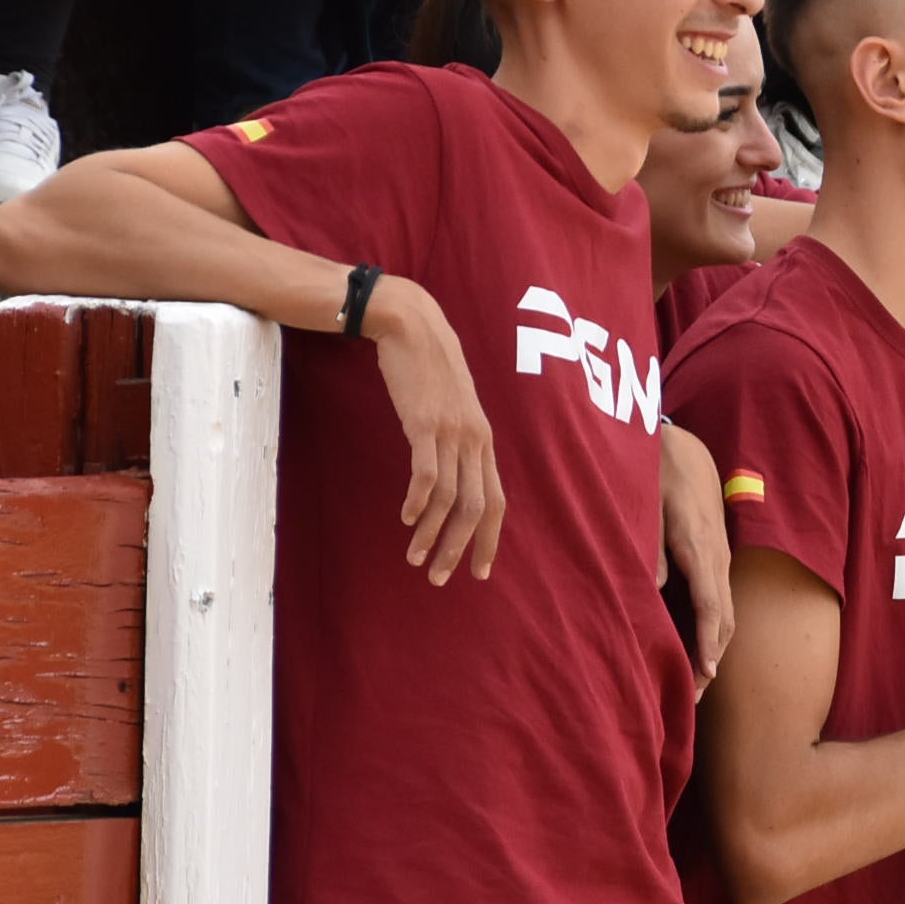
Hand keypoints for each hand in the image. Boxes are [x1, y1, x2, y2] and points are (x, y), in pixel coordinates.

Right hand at [364, 277, 505, 583]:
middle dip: (460, 550)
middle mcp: (475, 441)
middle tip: (439, 577)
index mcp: (484, 441)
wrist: (413, 326)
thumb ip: (456, 441)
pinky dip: (419, 501)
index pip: (497, 503)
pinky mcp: (426, 423)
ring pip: (451, 498)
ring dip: (432, 534)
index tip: (479, 572)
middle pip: (477, 509)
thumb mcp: (453, 408)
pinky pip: (427, 472)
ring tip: (415, 557)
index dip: (490, 540)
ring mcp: (453, 432)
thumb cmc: (430, 370)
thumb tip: (451, 475)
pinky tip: (407, 518)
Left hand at [658, 423, 734, 682]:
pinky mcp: (715, 557)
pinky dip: (713, 630)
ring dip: (714, 649)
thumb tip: (652, 590)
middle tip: (693, 697)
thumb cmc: (657, 475)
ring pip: (726, 613)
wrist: (683, 449)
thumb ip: (649, 548)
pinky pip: (721, 601)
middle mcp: (717, 558)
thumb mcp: (646, 505)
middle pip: (724, 619)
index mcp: (699, 549)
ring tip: (698, 682)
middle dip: (712, 659)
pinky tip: (699, 647)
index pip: (710, 607)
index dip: (706, 644)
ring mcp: (721, 558)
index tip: (704, 675)